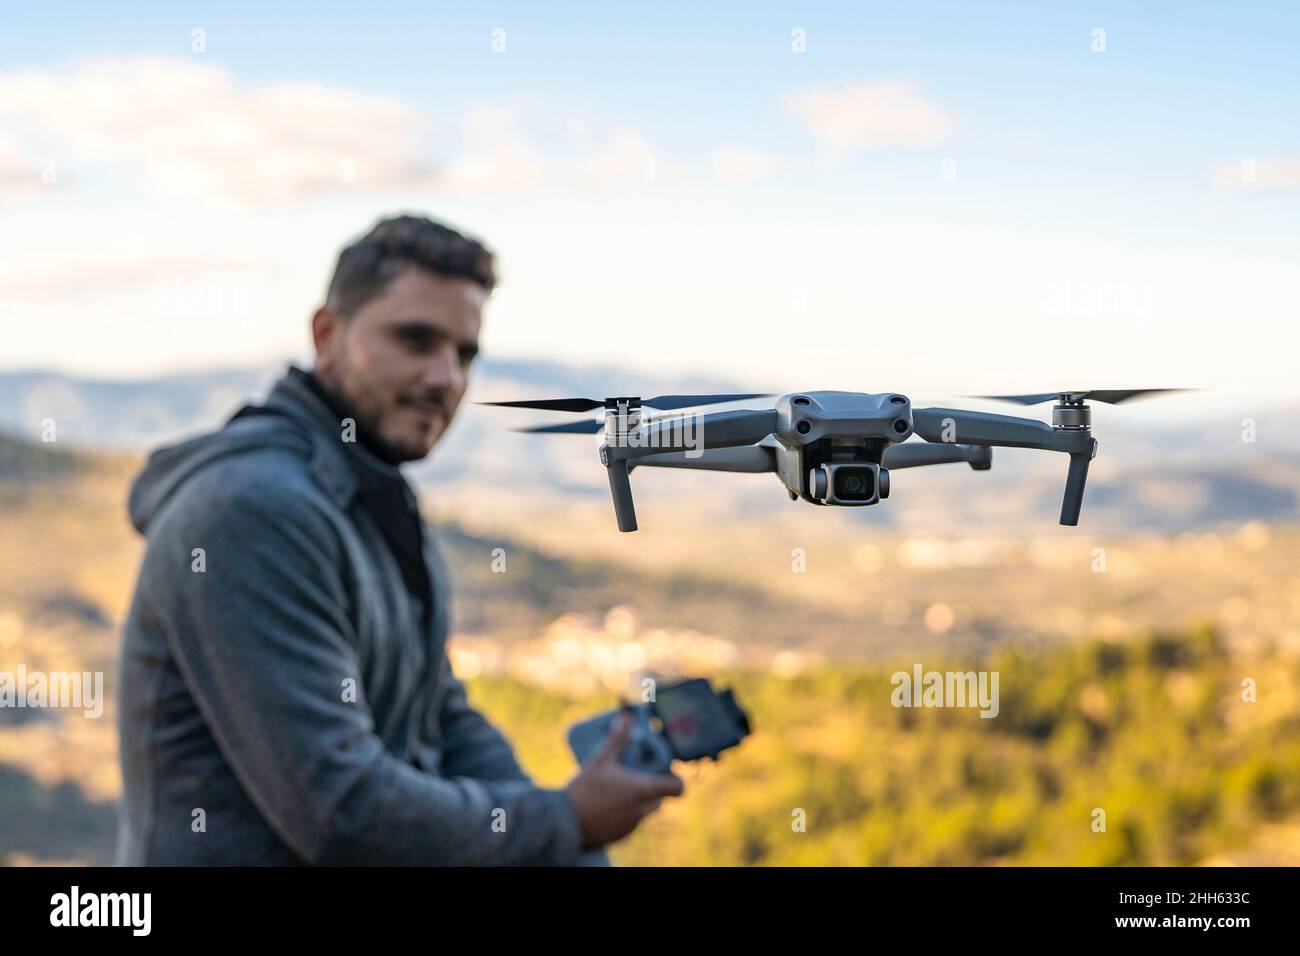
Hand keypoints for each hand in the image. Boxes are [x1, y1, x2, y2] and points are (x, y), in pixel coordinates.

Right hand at [565, 712, 684, 848]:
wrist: (564, 821)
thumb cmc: (585, 788)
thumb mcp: (601, 759)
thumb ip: (617, 739)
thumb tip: (627, 718)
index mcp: (643, 790)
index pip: (678, 788)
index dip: (675, 780)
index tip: (663, 772)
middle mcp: (643, 810)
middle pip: (660, 798)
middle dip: (651, 787)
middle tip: (635, 775)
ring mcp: (632, 826)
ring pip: (644, 811)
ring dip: (637, 801)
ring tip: (616, 789)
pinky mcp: (620, 837)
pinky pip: (630, 823)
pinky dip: (624, 814)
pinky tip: (605, 805)